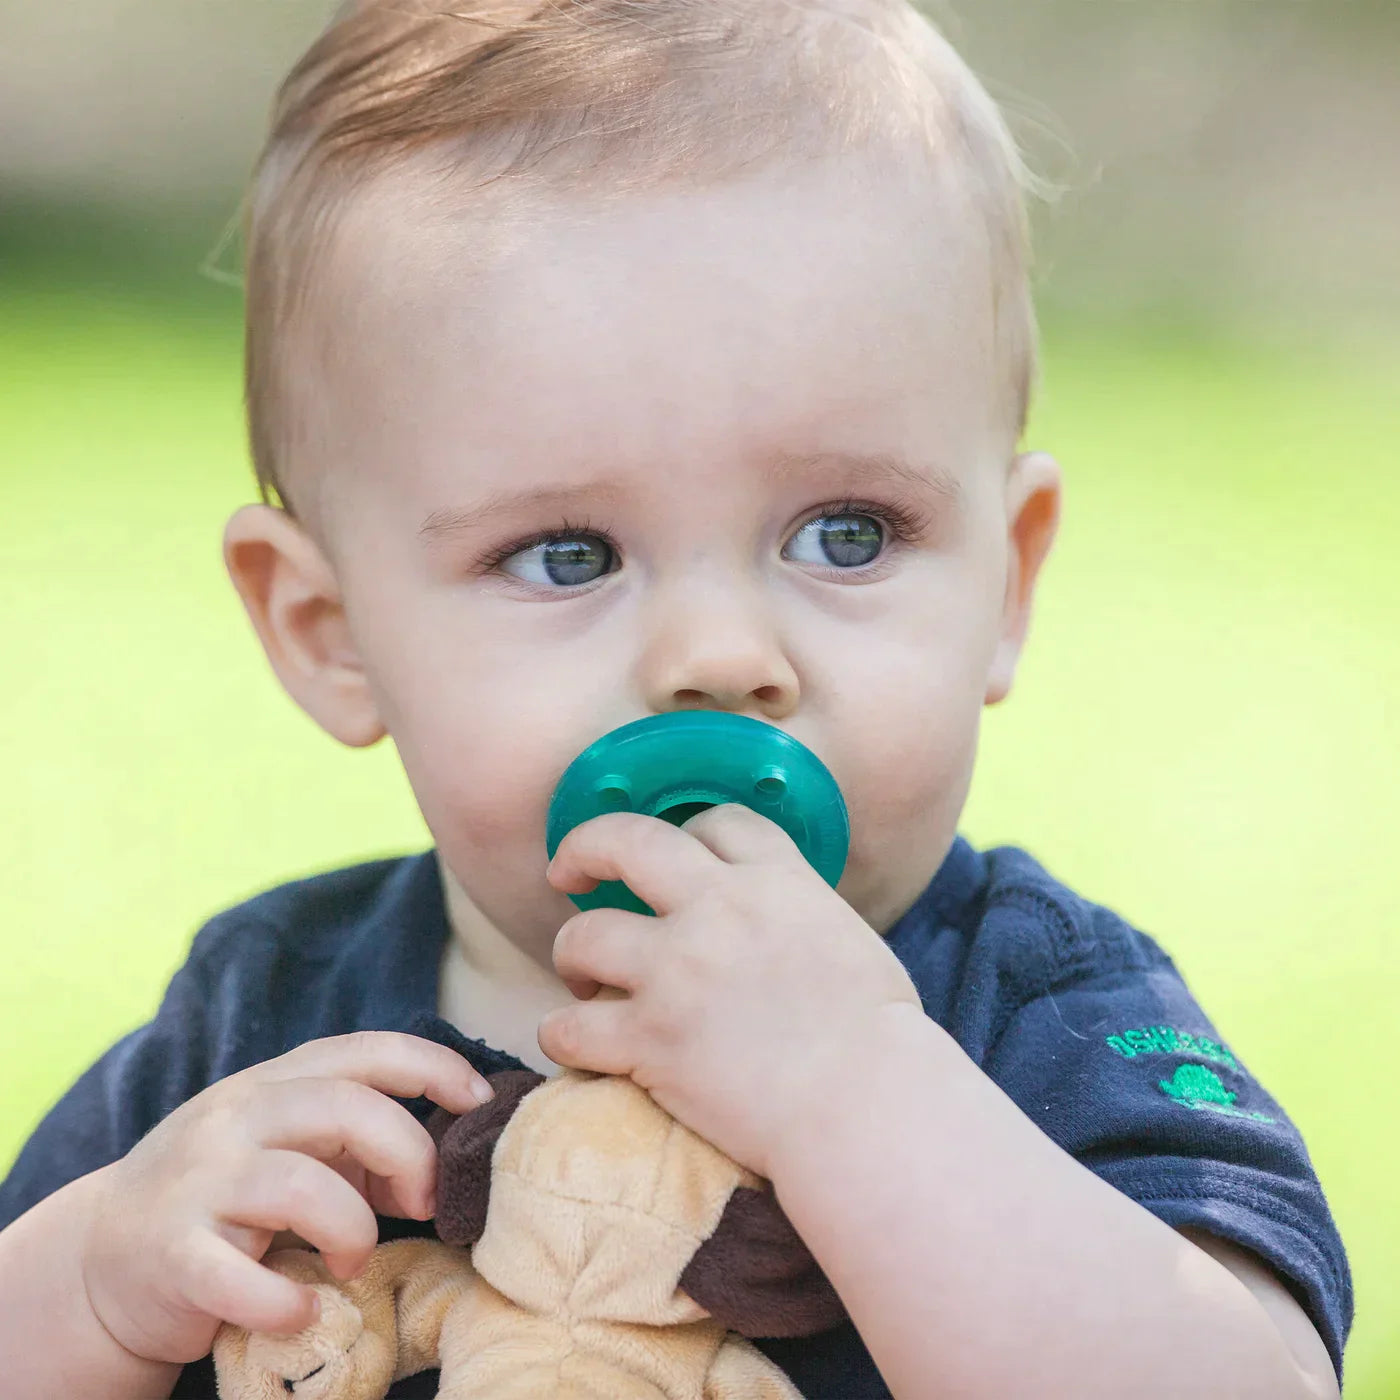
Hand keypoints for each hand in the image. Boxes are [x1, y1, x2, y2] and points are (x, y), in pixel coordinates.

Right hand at [80, 1032, 493, 1365]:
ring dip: (350, 1231)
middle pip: (345, 1108)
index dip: (436, 1068)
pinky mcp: (171, 1253)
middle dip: (408, 1154)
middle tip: (421, 1206)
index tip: (481, 1103)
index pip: (367, 1050)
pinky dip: (286, 1302)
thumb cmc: (228, 1198)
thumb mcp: (293, 1149)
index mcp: (276, 1083)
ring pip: (299, 1186)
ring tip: (349, 1263)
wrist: (102, 1259)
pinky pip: (239, 1277)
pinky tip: (301, 1311)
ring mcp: (199, 1181)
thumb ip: (358, 1142)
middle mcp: (236, 1117)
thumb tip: (438, 1166)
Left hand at [539, 804, 920, 1179]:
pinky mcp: (649, 1040)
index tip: (670, 861)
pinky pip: (567, 1027)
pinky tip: (577, 1043)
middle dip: (583, 848)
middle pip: (623, 841)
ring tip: (586, 979)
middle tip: (569, 871)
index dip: (686, 835)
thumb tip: (779, 918)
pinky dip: (562, 1035)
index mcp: (776, 879)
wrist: (867, 1107)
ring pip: (579, 935)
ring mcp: (676, 972)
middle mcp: (717, 909)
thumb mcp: (848, 937)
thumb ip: (798, 911)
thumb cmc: (880, 1038)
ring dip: (573, 955)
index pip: (715, 820)